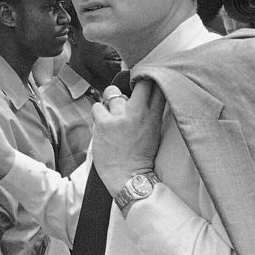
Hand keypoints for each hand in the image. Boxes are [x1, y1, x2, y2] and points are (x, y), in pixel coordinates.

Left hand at [90, 79, 164, 195]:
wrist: (129, 178)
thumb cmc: (140, 157)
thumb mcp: (153, 133)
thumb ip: (150, 114)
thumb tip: (144, 97)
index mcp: (154, 117)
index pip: (158, 87)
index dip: (152, 77)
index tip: (147, 76)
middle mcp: (138, 113)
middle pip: (140, 82)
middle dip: (134, 81)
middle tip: (129, 90)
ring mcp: (120, 117)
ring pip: (112, 92)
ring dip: (110, 100)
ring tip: (111, 112)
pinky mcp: (104, 123)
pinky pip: (96, 106)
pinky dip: (98, 112)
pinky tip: (102, 122)